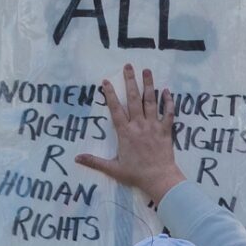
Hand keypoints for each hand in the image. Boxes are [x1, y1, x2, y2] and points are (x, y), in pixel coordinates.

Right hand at [76, 63, 188, 205]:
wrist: (159, 179)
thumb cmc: (136, 174)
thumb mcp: (113, 169)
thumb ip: (95, 161)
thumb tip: (76, 158)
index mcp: (125, 133)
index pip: (115, 109)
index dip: (109, 95)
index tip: (106, 81)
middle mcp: (139, 125)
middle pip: (133, 99)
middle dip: (130, 81)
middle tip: (128, 66)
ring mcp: (153, 126)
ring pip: (150, 101)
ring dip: (148, 85)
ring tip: (147, 70)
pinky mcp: (166, 130)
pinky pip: (168, 113)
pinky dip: (168, 101)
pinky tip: (167, 90)